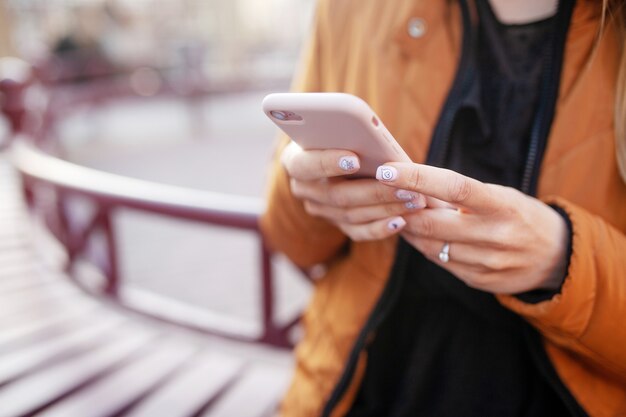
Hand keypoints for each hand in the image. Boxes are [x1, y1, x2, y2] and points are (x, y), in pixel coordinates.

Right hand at [280, 142, 426, 240]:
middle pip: (336, 194)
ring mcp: (319, 210)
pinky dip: (380, 228)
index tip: (355, 158)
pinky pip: (358, 232)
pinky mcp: (337, 225)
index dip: (328, 163)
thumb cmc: (341, 134)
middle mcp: (302, 188)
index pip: (305, 164)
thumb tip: (368, 136)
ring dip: (385, 208)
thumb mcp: (339, 128)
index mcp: (295, 161)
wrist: (340, 156)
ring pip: (351, 214)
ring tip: (413, 199)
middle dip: (373, 190)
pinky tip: (401, 221)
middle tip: (404, 185)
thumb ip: (346, 133)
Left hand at [375, 163, 568, 293]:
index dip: (417, 178)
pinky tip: (419, 235)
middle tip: (383, 195)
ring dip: (408, 229)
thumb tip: (412, 185)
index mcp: (502, 205)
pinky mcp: (479, 281)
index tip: (387, 170)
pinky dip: (424, 246)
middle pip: (432, 224)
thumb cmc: (519, 215)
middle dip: (402, 210)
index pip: (454, 187)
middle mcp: (496, 236)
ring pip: (430, 246)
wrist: (557, 257)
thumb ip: (459, 194)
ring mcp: (487, 262)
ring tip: (400, 213)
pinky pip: (440, 262)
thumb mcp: (498, 196)